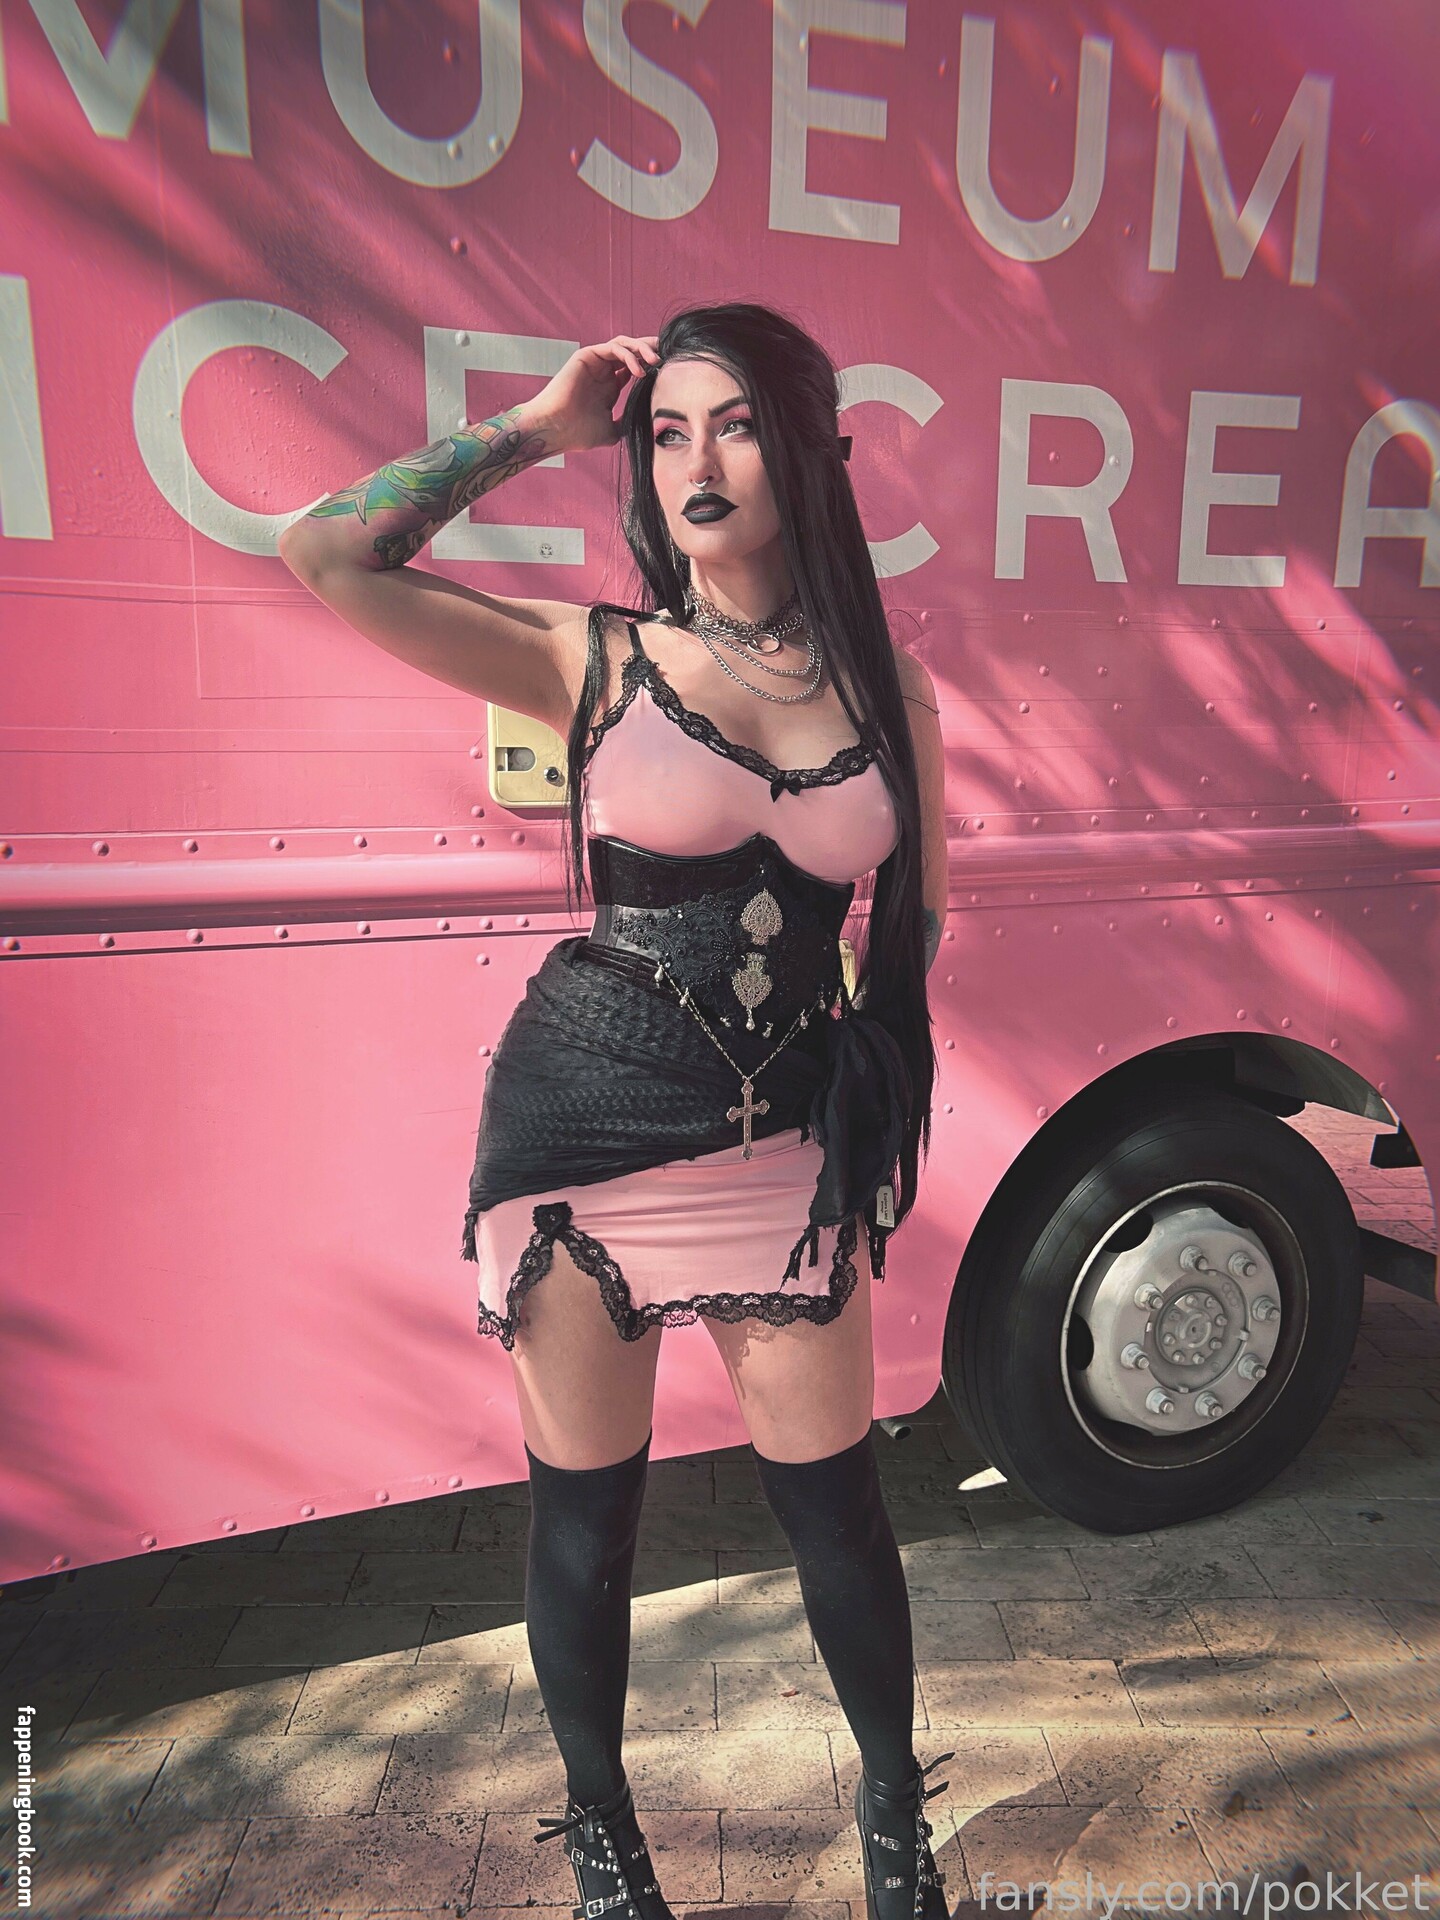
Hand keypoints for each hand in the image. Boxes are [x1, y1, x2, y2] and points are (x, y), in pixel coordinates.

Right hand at [531, 334, 660, 452]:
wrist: (555, 430)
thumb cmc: (578, 434)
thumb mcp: (612, 432)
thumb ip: (626, 424)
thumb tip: (645, 426)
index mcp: (609, 387)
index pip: (634, 367)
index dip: (651, 367)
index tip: (668, 372)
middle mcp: (602, 372)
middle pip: (631, 351)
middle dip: (650, 351)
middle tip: (667, 358)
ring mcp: (594, 363)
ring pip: (624, 344)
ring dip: (642, 349)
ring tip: (655, 362)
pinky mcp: (586, 356)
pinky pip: (613, 347)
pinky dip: (628, 355)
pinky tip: (638, 370)